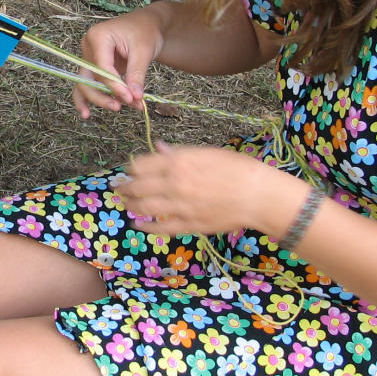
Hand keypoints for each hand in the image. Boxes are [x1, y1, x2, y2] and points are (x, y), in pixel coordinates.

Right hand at [72, 8, 165, 117]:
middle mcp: (88, 46)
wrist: (146, 25)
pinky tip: (86, 113)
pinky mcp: (93, 66)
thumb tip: (134, 98)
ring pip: (86, 83)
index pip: (102, 68)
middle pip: (89, 77)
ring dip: (99, 99)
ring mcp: (88, 56)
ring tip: (115, 109)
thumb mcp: (143, 51)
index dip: (115, 86)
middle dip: (104, 95)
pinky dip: (86, 98)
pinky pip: (86, 83)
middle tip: (122, 106)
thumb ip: (136, 75)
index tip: (130, 99)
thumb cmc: (145, 32)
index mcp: (98, 36)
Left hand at [119, 142, 280, 236]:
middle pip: (137, 186)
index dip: (132, 168)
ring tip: (125, 204)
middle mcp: (174, 183)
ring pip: (143, 207)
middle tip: (119, 188)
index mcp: (179, 162)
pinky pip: (160, 228)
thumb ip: (179, 153)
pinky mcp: (188, 225)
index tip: (129, 170)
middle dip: (124, 187)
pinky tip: (137, 224)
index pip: (141, 165)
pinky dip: (145, 226)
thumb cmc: (237, 168)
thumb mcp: (207, 153)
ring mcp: (180, 206)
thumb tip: (159, 148)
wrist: (257, 194)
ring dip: (130, 205)